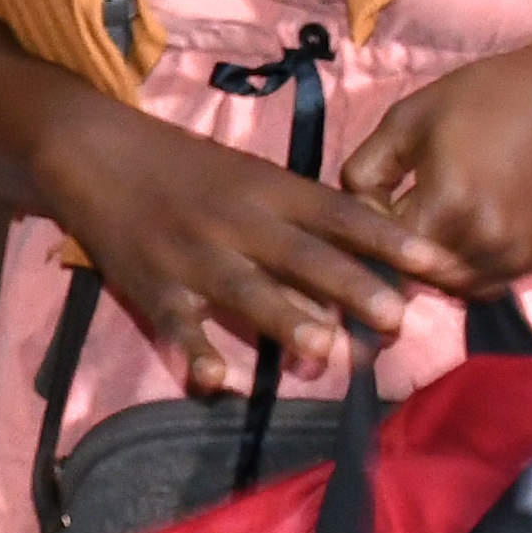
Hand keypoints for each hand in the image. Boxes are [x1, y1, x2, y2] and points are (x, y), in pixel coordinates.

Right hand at [33, 91, 462, 392]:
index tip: (435, 262)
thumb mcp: (248, 176)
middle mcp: (238, 220)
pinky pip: (177, 323)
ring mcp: (194, 253)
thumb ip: (301, 219)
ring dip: (286, 319)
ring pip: (247, 289)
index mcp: (268, 188)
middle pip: (302, 254)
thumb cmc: (186, 167)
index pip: (340, 213)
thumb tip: (368, 265)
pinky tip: (217, 382)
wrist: (96, 150)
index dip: (388, 238)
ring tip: (325, 351)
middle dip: (351, 285)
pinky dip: (195, 351)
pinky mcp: (153, 285)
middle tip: (397, 317)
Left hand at [341, 49, 531, 292]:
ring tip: (425, 220)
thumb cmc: (484, 98)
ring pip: (444, 287)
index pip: (382, 247)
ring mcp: (510, 260)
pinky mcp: (531, 264)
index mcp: (447, 205)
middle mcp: (480, 244)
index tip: (373, 200)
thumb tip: (352, 208)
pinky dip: (459, 269)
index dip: (367, 228)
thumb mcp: (408, 118)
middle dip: (393, 252)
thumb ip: (366, 168)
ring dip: (426, 265)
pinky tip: (456, 232)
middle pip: (411, 275)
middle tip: (393, 213)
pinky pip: (478, 286)